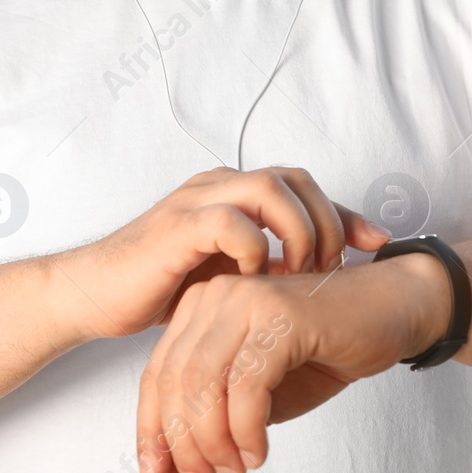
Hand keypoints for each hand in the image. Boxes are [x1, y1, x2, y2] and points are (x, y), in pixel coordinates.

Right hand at [49, 166, 390, 342]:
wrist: (94, 294)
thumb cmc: (159, 286)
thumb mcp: (227, 274)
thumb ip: (266, 264)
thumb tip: (318, 278)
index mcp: (232, 193)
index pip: (303, 185)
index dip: (345, 213)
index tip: (377, 246)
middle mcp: (217, 186)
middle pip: (295, 179)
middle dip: (327, 223)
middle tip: (330, 269)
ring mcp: (196, 201)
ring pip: (269, 189)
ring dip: (298, 232)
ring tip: (300, 274)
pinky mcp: (177, 228)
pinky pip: (231, 221)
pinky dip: (254, 249)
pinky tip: (254, 282)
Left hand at [134, 252, 451, 472]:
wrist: (391, 310)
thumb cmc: (326, 349)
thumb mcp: (259, 393)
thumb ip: (217, 420)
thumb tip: (173, 468)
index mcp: (202, 307)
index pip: (158, 374)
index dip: (152, 429)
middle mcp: (216, 296)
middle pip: (174, 381)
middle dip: (182, 444)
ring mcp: (246, 300)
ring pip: (203, 384)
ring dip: (213, 441)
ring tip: (233, 471)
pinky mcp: (279, 315)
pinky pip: (247, 385)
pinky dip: (247, 428)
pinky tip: (259, 451)